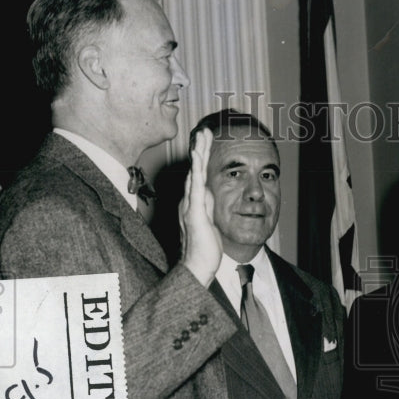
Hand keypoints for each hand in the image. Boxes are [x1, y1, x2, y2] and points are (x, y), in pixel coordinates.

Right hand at [179, 128, 221, 286]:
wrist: (197, 267)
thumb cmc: (203, 249)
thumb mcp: (209, 222)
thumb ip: (208, 206)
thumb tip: (209, 192)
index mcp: (194, 203)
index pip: (198, 176)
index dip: (202, 159)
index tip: (205, 143)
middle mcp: (189, 201)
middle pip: (195, 169)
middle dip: (199, 149)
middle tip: (204, 130)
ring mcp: (190, 206)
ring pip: (195, 173)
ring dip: (199, 153)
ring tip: (202, 135)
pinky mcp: (194, 212)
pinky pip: (196, 186)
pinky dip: (197, 169)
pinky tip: (198, 156)